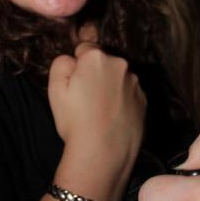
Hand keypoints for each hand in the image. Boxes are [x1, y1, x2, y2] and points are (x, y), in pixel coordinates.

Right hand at [48, 42, 145, 168]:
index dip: (77, 66)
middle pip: (103, 62)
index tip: (75, 84)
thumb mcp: (55, 89)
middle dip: (95, 73)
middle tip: (85, 99)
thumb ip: (61, 64)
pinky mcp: (144, 99)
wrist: (104, 152)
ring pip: (117, 77)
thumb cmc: (75, 120)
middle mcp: (120, 64)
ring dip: (110, 86)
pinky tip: (112, 117)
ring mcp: (135, 82)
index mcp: (96, 57)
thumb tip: (72, 59)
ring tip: (100, 111)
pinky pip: (129, 93)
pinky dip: (122, 100)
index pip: (84, 48)